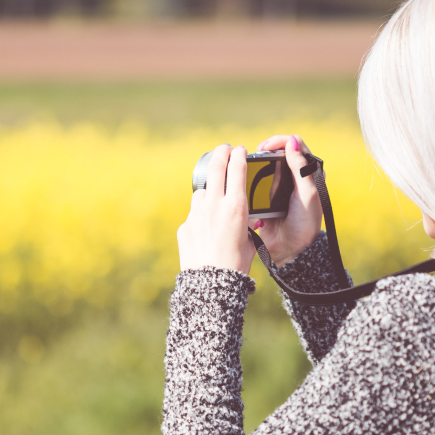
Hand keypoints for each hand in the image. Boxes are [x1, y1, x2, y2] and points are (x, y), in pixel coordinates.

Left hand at [177, 144, 256, 274]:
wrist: (210, 284)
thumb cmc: (236, 265)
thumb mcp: (250, 241)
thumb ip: (246, 224)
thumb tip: (245, 219)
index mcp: (236, 207)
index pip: (237, 170)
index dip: (238, 155)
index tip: (239, 150)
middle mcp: (214, 205)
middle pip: (216, 169)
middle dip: (220, 154)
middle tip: (223, 149)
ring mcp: (196, 214)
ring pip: (202, 192)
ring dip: (210, 191)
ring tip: (216, 200)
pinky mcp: (185, 226)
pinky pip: (194, 214)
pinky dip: (201, 217)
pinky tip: (207, 230)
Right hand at [254, 135, 321, 265]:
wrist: (291, 250)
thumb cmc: (305, 223)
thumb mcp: (307, 194)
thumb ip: (300, 168)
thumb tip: (292, 141)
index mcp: (308, 174)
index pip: (296, 146)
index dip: (281, 142)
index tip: (267, 147)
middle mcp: (294, 178)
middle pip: (279, 153)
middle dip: (267, 149)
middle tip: (256, 153)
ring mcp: (279, 187)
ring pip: (266, 166)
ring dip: (257, 162)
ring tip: (248, 163)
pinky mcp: (266, 198)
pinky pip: (257, 182)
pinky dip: (251, 177)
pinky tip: (245, 177)